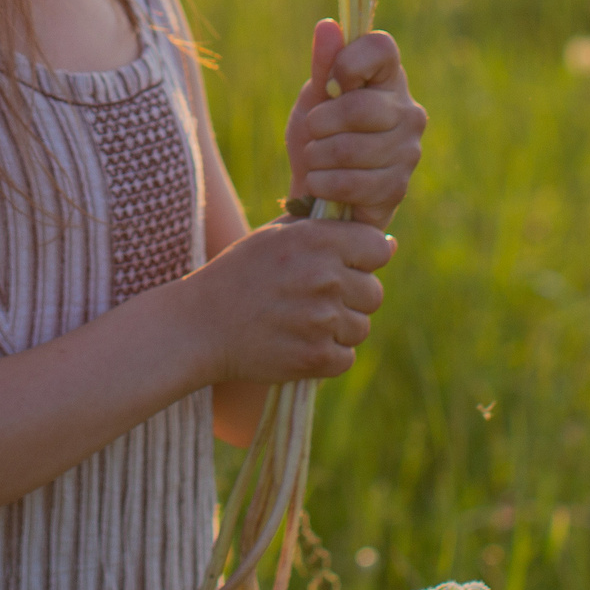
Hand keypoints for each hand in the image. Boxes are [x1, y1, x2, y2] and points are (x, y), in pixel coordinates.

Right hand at [180, 216, 393, 384]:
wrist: (200, 325)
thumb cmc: (241, 274)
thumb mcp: (278, 235)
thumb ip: (330, 231)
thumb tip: (389, 243)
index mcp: (318, 240)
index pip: (379, 247)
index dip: (364, 258)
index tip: (343, 266)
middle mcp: (324, 278)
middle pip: (374, 292)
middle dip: (352, 297)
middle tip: (313, 298)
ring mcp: (321, 320)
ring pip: (361, 327)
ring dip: (338, 328)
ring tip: (300, 321)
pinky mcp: (315, 359)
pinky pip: (346, 358)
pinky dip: (327, 356)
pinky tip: (297, 342)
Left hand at [285, 20, 426, 234]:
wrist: (318, 192)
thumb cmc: (319, 136)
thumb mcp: (314, 98)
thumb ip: (323, 65)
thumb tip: (328, 26)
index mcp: (388, 78)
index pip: (381, 48)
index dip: (349, 62)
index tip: (331, 83)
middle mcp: (408, 111)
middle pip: (360, 108)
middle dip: (320, 124)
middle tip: (313, 131)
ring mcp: (408, 151)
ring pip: (350, 149)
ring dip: (318, 157)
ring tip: (316, 159)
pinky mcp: (397, 187)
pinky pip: (351, 183)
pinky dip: (324, 184)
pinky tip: (322, 183)